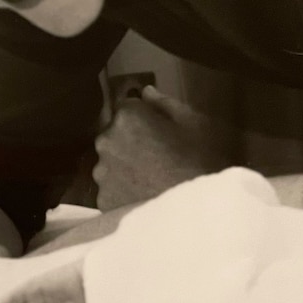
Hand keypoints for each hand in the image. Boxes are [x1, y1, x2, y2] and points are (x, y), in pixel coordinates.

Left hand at [93, 86, 234, 210]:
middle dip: (127, 142)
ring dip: (122, 168)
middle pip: (113, 136)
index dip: (141, 119)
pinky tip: (142, 198)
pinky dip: (121, 193)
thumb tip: (145, 91)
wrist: (197, 210)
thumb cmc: (199, 161)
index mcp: (126, 117)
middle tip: (154, 158)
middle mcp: (106, 140)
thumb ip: (164, 103)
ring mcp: (102, 171)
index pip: (125, 108)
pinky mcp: (102, 199)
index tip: (155, 131)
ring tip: (148, 181)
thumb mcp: (192, 123)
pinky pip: (110, 190)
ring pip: (109, 164)